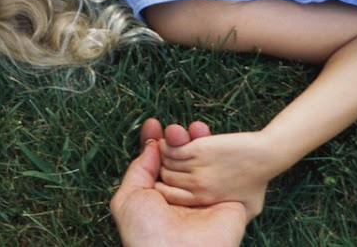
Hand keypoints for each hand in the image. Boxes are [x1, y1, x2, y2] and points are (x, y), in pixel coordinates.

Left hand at [110, 118, 246, 246]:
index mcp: (156, 198)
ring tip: (190, 127)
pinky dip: (217, 151)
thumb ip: (138, 170)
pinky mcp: (227, 202)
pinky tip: (208, 134)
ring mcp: (204, 198)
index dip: (155, 142)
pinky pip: (222, 172)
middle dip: (175, 139)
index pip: (157, 164)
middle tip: (173, 127)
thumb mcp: (129, 198)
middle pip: (179, 160)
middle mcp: (180, 197)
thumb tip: (151, 146)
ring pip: (200, 162)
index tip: (153, 123)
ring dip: (194, 140)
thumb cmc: (146, 232)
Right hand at [155, 128, 276, 218]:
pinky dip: (167, 144)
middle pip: (165, 177)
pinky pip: (170, 149)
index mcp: (205, 201)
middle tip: (165, 159)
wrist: (267, 155)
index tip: (166, 176)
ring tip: (168, 149)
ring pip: (165, 161)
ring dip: (164, 154)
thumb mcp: (248, 208)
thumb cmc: (259, 180)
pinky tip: (172, 141)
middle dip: (162, 168)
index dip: (164, 185)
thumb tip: (220, 221)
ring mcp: (197, 168)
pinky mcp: (198, 150)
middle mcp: (198, 187)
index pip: (170, 196)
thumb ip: (230, 215)